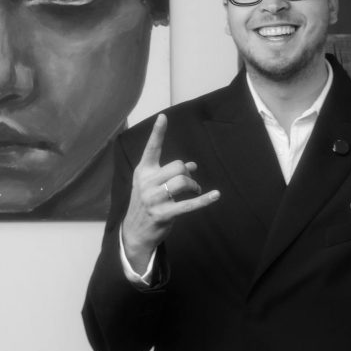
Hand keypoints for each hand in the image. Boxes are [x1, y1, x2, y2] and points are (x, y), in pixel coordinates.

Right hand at [121, 114, 219, 270]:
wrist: (134, 233)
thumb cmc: (147, 204)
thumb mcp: (154, 185)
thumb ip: (171, 173)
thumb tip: (193, 165)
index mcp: (143, 172)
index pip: (151, 149)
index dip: (158, 133)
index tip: (164, 117)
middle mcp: (146, 183)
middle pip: (177, 166)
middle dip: (189, 174)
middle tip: (192, 184)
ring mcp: (153, 199)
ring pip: (182, 181)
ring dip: (195, 186)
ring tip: (196, 192)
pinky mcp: (163, 214)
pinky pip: (188, 205)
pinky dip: (204, 200)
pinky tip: (215, 196)